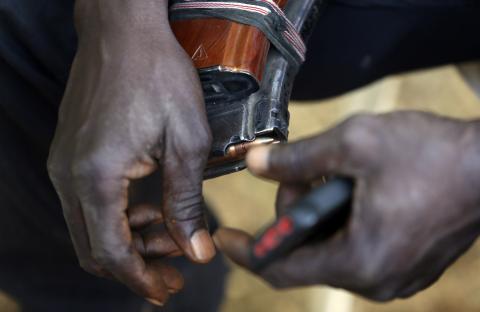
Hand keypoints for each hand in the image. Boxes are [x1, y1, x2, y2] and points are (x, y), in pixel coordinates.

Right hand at [47, 0, 213, 304]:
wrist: (124, 31)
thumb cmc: (158, 77)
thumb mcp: (187, 141)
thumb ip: (187, 202)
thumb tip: (197, 251)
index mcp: (97, 177)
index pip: (112, 252)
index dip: (140, 279)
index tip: (167, 290)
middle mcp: (69, 176)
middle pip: (95, 248)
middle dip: (136, 266)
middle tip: (175, 269)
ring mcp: (65, 164)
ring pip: (90, 228)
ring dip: (130, 241)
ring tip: (171, 235)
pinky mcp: (70, 153)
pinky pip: (88, 203)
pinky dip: (120, 217)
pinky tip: (150, 208)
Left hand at [214, 111, 479, 300]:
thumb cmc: (431, 154)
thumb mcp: (354, 144)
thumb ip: (296, 158)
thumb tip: (254, 163)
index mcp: (359, 259)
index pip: (280, 268)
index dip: (246, 252)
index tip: (223, 239)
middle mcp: (377, 281)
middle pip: (305, 255)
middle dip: (292, 213)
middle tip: (301, 172)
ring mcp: (394, 277)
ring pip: (330, 251)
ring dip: (318, 215)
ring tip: (332, 174)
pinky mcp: (406, 265)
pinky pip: (354, 250)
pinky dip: (340, 222)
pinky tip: (352, 190)